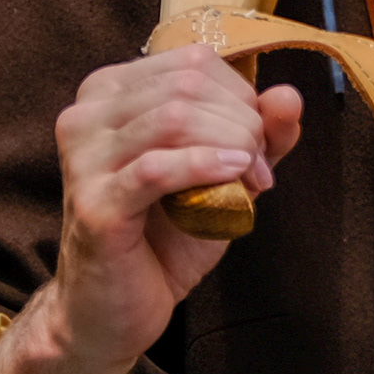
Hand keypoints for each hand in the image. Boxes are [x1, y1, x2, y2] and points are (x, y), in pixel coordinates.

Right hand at [44, 44, 304, 373]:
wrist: (114, 311)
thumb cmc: (162, 239)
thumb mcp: (221, 176)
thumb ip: (258, 134)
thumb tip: (289, 95)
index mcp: (108, 93)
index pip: (192, 62)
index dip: (241, 98)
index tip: (259, 146)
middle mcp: (86, 115)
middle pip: (186, 85)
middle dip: (241, 123)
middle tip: (259, 171)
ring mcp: (84, 159)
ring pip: (173, 117)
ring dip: (231, 146)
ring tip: (250, 181)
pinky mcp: (94, 205)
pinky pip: (156, 168)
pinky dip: (204, 166)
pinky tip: (232, 177)